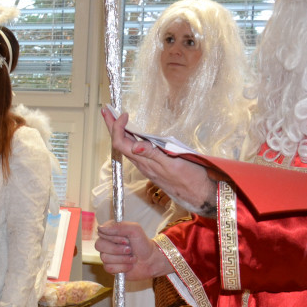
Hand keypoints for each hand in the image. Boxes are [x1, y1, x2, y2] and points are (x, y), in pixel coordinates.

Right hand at [95, 220, 170, 280]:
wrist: (151, 261)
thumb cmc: (143, 244)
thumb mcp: (135, 229)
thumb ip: (119, 226)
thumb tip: (101, 228)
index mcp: (111, 232)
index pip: (101, 232)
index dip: (113, 237)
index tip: (126, 239)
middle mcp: (107, 243)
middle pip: (99, 245)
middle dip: (117, 249)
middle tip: (129, 249)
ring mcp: (107, 256)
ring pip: (105, 258)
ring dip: (122, 259)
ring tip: (132, 258)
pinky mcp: (110, 267)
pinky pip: (108, 268)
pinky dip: (122, 267)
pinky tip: (129, 265)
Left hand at [102, 107, 217, 214]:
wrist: (201, 195)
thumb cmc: (190, 179)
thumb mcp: (173, 164)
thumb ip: (154, 155)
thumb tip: (135, 146)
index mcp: (144, 162)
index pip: (121, 143)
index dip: (118, 128)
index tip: (123, 114)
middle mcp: (142, 164)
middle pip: (120, 143)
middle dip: (111, 126)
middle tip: (106, 111)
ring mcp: (147, 166)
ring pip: (127, 147)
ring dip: (119, 131)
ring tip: (115, 119)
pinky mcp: (154, 166)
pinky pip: (136, 150)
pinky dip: (130, 138)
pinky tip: (132, 134)